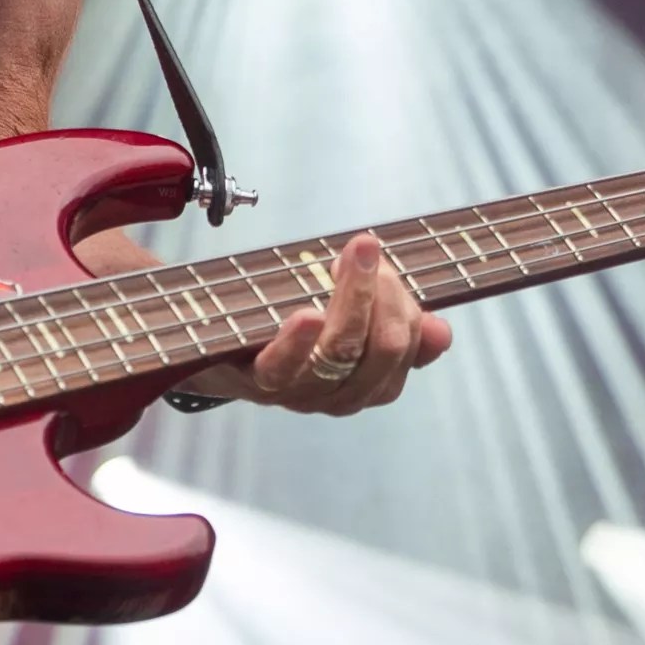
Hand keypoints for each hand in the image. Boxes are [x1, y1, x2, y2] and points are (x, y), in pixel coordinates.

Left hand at [194, 232, 451, 416]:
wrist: (203, 337)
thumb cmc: (280, 318)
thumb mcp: (344, 314)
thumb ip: (391, 321)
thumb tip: (441, 332)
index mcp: (362, 383)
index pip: (404, 353)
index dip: (406, 308)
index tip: (386, 263)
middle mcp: (333, 396)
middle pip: (381, 353)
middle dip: (384, 295)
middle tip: (366, 249)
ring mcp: (294, 391)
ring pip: (340, 354)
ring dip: (352, 299)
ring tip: (347, 258)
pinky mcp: (252, 380)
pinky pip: (282, 369)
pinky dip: (297, 342)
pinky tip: (308, 314)